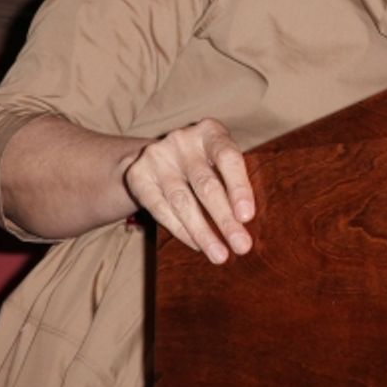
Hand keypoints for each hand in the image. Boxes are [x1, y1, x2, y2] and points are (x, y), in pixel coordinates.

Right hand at [122, 118, 254, 263]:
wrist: (159, 156)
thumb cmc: (205, 161)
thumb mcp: (221, 160)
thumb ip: (235, 181)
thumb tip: (249, 221)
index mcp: (210, 131)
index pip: (228, 158)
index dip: (239, 187)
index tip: (247, 217)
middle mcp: (182, 140)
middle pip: (206, 185)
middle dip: (225, 219)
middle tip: (241, 246)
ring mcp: (157, 157)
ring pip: (182, 202)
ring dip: (203, 232)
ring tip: (220, 255)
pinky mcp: (138, 175)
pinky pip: (161, 209)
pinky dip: (181, 230)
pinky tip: (197, 245)